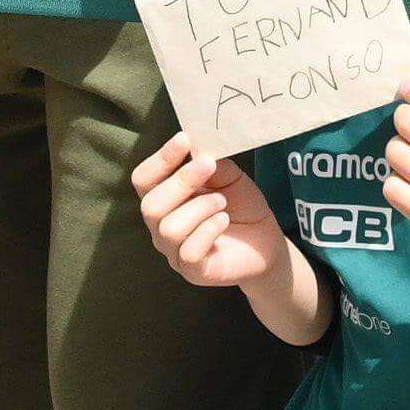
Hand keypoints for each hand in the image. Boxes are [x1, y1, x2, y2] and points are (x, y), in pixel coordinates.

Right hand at [134, 134, 295, 289]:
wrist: (266, 240)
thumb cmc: (241, 205)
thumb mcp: (228, 177)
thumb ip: (210, 164)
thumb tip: (197, 146)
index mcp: (165, 198)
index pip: (144, 180)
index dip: (160, 159)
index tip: (184, 139)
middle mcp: (162, 226)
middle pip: (151, 205)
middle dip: (180, 181)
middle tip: (208, 165)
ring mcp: (174, 251)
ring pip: (169, 228)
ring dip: (200, 207)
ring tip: (222, 202)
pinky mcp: (193, 271)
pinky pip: (188, 251)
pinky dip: (208, 229)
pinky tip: (223, 220)